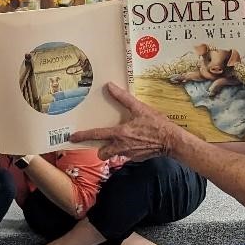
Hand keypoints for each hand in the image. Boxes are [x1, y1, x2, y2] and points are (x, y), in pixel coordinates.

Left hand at [69, 82, 184, 160]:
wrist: (172, 140)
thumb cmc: (156, 124)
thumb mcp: (139, 108)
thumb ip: (123, 98)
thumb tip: (110, 86)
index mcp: (119, 134)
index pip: (96, 135)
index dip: (82, 136)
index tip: (72, 138)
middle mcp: (121, 146)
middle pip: (102, 153)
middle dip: (100, 149)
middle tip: (103, 142)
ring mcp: (129, 154)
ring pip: (114, 155)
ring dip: (113, 151)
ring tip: (120, 142)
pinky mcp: (137, 158)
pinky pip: (127, 156)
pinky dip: (128, 151)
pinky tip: (136, 143)